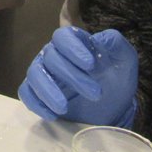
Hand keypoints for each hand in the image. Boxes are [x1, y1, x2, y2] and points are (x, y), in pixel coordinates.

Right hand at [18, 26, 137, 126]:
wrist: (112, 106)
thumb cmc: (115, 78)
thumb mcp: (124, 60)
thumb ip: (116, 44)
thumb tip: (101, 38)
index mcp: (73, 43)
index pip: (63, 36)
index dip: (73, 48)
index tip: (90, 65)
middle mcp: (54, 54)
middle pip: (51, 57)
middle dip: (72, 75)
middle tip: (95, 93)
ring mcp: (44, 73)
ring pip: (34, 74)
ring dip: (48, 90)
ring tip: (64, 107)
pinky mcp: (37, 93)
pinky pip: (26, 93)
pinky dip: (36, 103)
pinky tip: (52, 114)